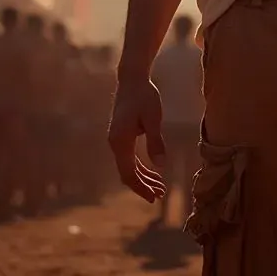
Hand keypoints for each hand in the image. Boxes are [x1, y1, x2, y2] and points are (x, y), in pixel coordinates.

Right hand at [108, 75, 167, 203]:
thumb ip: (156, 141)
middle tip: (161, 195)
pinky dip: (142, 166)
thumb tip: (161, 165)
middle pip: (128, 173)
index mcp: (120, 141)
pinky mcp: (121, 135)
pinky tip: (154, 170)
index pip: (129, 174)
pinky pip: (130, 157)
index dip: (141, 188)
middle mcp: (115, 143)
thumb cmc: (144, 96)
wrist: (132, 79)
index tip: (154, 198)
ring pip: (129, 166)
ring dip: (144, 177)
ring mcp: (117, 140)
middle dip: (144, 186)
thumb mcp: (153, 117)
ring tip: (161, 186)